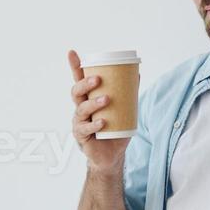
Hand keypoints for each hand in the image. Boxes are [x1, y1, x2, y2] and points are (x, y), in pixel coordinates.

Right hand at [68, 49, 131, 172]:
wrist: (112, 156)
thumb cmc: (115, 130)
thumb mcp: (123, 110)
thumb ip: (128, 94)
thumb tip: (137, 74)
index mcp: (88, 98)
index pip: (79, 80)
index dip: (74, 66)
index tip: (72, 52)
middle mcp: (80, 108)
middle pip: (76, 92)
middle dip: (85, 84)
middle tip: (98, 79)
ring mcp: (79, 122)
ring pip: (81, 109)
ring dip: (93, 103)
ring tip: (106, 99)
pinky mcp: (81, 136)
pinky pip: (85, 128)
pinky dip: (94, 124)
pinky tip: (102, 122)